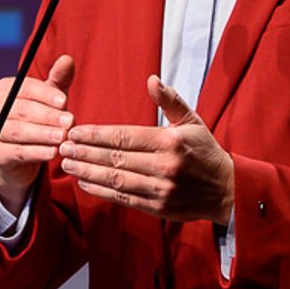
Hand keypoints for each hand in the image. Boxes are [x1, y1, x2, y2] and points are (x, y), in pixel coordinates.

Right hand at [0, 54, 76, 215]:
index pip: (24, 88)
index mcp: (5, 89)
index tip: (64, 101)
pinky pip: (16, 152)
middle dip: (47, 116)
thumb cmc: (37, 121)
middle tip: (69, 122)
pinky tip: (53, 153)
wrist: (21, 158)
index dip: (45, 94)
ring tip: (63, 137)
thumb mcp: (50, 100)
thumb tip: (67, 59)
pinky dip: (36, 152)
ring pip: (18, 131)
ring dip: (43, 134)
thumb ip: (58, 80)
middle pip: (21, 109)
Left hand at [57, 75, 234, 225]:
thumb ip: (170, 100)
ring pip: (116, 179)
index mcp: (170, 142)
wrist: (228, 191)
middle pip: (116, 158)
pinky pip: (124, 198)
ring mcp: (161, 190)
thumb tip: (151, 80)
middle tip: (62, 146)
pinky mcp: (158, 208)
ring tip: (66, 164)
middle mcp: (164, 166)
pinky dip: (101, 191)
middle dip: (85, 152)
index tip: (74, 131)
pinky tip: (84, 182)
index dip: (96, 134)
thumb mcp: (193, 122)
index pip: (124, 136)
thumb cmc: (206, 152)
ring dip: (88, 172)